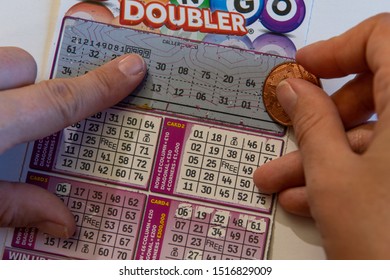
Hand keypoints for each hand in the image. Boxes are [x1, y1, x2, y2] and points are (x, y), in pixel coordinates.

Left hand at [0, 47, 145, 237]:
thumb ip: (13, 207)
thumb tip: (63, 223)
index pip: (57, 101)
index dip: (100, 86)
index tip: (133, 69)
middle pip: (21, 66)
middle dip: (35, 88)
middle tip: (31, 122)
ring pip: (2, 64)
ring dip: (10, 87)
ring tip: (5, 121)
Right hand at [253, 13, 389, 258]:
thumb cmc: (383, 241)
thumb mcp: (334, 177)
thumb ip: (312, 123)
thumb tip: (293, 89)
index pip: (383, 38)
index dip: (338, 47)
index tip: (303, 68)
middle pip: (376, 90)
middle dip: (323, 116)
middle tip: (291, 132)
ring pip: (375, 135)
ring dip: (324, 155)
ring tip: (281, 182)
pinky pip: (386, 162)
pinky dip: (349, 174)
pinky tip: (311, 201)